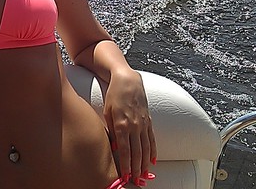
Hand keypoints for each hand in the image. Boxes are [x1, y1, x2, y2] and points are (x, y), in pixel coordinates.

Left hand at [104, 70, 156, 185]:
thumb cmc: (113, 95)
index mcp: (122, 124)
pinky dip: (153, 151)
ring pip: (146, 148)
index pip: (125, 151)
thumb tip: (116, 147)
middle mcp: (134, 126)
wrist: (127, 80)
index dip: (126, 165)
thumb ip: (111, 129)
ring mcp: (143, 124)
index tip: (125, 177)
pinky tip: (153, 161)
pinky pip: (152, 139)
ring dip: (145, 164)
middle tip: (136, 181)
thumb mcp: (107, 111)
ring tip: (145, 175)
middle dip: (136, 169)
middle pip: (137, 153)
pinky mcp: (149, 121)